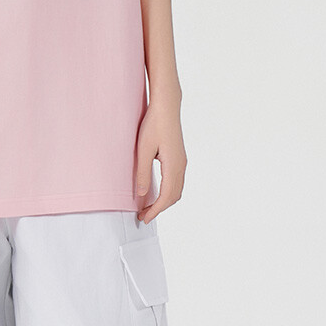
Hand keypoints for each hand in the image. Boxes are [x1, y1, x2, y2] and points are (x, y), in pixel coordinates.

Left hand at [136, 95, 186, 223]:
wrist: (166, 107)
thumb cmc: (153, 125)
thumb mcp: (143, 149)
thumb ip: (143, 172)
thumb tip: (142, 194)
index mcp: (174, 166)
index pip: (166, 197)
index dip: (156, 210)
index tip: (144, 219)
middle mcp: (181, 166)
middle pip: (173, 196)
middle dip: (159, 208)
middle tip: (143, 215)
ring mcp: (182, 161)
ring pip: (176, 190)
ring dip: (164, 201)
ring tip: (148, 206)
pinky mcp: (179, 157)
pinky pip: (176, 181)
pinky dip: (168, 192)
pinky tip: (156, 191)